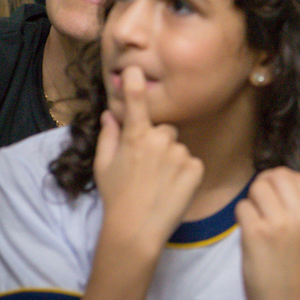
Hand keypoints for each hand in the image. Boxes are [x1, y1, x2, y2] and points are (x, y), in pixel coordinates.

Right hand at [93, 67, 203, 252]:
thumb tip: (109, 115)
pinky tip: (172, 189)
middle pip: (165, 131)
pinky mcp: (196, 168)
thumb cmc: (116, 199)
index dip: (134, 84)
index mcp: (134, 137)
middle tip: (147, 169)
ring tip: (159, 183)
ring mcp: (180, 153)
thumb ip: (108, 136)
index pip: (136, 103)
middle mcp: (159, 140)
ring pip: (179, 148)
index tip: (134, 69)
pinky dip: (186, 174)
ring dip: (172, 160)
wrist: (136, 230)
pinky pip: (192, 163)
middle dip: (159, 144)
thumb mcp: (103, 166)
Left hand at [236, 167, 299, 299]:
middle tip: (262, 207)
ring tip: (257, 221)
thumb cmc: (296, 265)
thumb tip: (275, 174)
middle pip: (276, 176)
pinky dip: (241, 217)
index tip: (276, 199)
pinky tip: (250, 234)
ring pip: (257, 187)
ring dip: (252, 201)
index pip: (297, 176)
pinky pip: (241, 207)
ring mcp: (280, 224)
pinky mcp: (256, 233)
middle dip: (264, 186)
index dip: (281, 182)